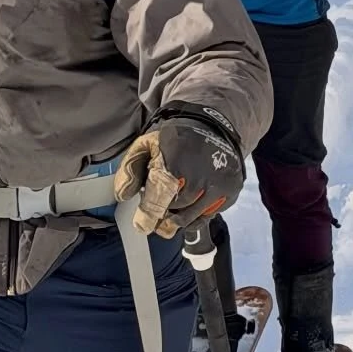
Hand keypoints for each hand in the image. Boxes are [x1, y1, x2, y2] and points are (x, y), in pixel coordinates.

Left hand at [114, 105, 244, 236]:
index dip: (148, 216)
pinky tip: (188, 205)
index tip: (142, 223)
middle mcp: (200, 175)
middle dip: (162, 212)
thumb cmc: (174, 141)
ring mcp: (218, 184)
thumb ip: (130, 169)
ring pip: (190, 218)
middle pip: (173, 212)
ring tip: (173, 202)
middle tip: (159, 203)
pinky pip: (206, 218)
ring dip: (177, 216)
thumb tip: (122, 195)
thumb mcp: (146, 145)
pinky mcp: (230, 191)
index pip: (158, 201)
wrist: (211, 128)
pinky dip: (194, 217)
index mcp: (175, 161)